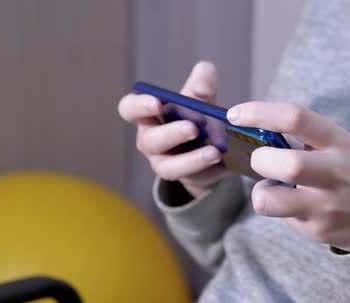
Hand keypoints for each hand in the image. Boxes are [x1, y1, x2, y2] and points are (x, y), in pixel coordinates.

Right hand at [118, 62, 229, 197]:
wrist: (211, 144)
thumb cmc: (198, 112)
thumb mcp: (203, 92)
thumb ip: (204, 79)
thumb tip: (202, 88)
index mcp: (147, 114)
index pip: (129, 109)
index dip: (139, 106)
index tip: (157, 102)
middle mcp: (149, 140)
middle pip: (149, 140)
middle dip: (171, 134)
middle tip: (193, 128)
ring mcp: (162, 162)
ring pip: (167, 166)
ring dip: (190, 159)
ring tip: (214, 152)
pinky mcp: (182, 176)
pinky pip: (188, 176)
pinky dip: (204, 168)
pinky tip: (220, 159)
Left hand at [226, 102, 349, 251]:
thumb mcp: (342, 145)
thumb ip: (305, 140)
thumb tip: (257, 132)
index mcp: (339, 142)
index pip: (296, 117)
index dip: (259, 112)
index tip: (236, 114)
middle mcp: (335, 173)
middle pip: (284, 164)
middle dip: (260, 160)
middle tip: (262, 160)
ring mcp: (327, 206)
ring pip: (268, 201)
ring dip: (261, 192)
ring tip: (273, 189)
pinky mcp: (319, 231)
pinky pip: (283, 218)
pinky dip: (282, 209)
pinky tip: (300, 206)